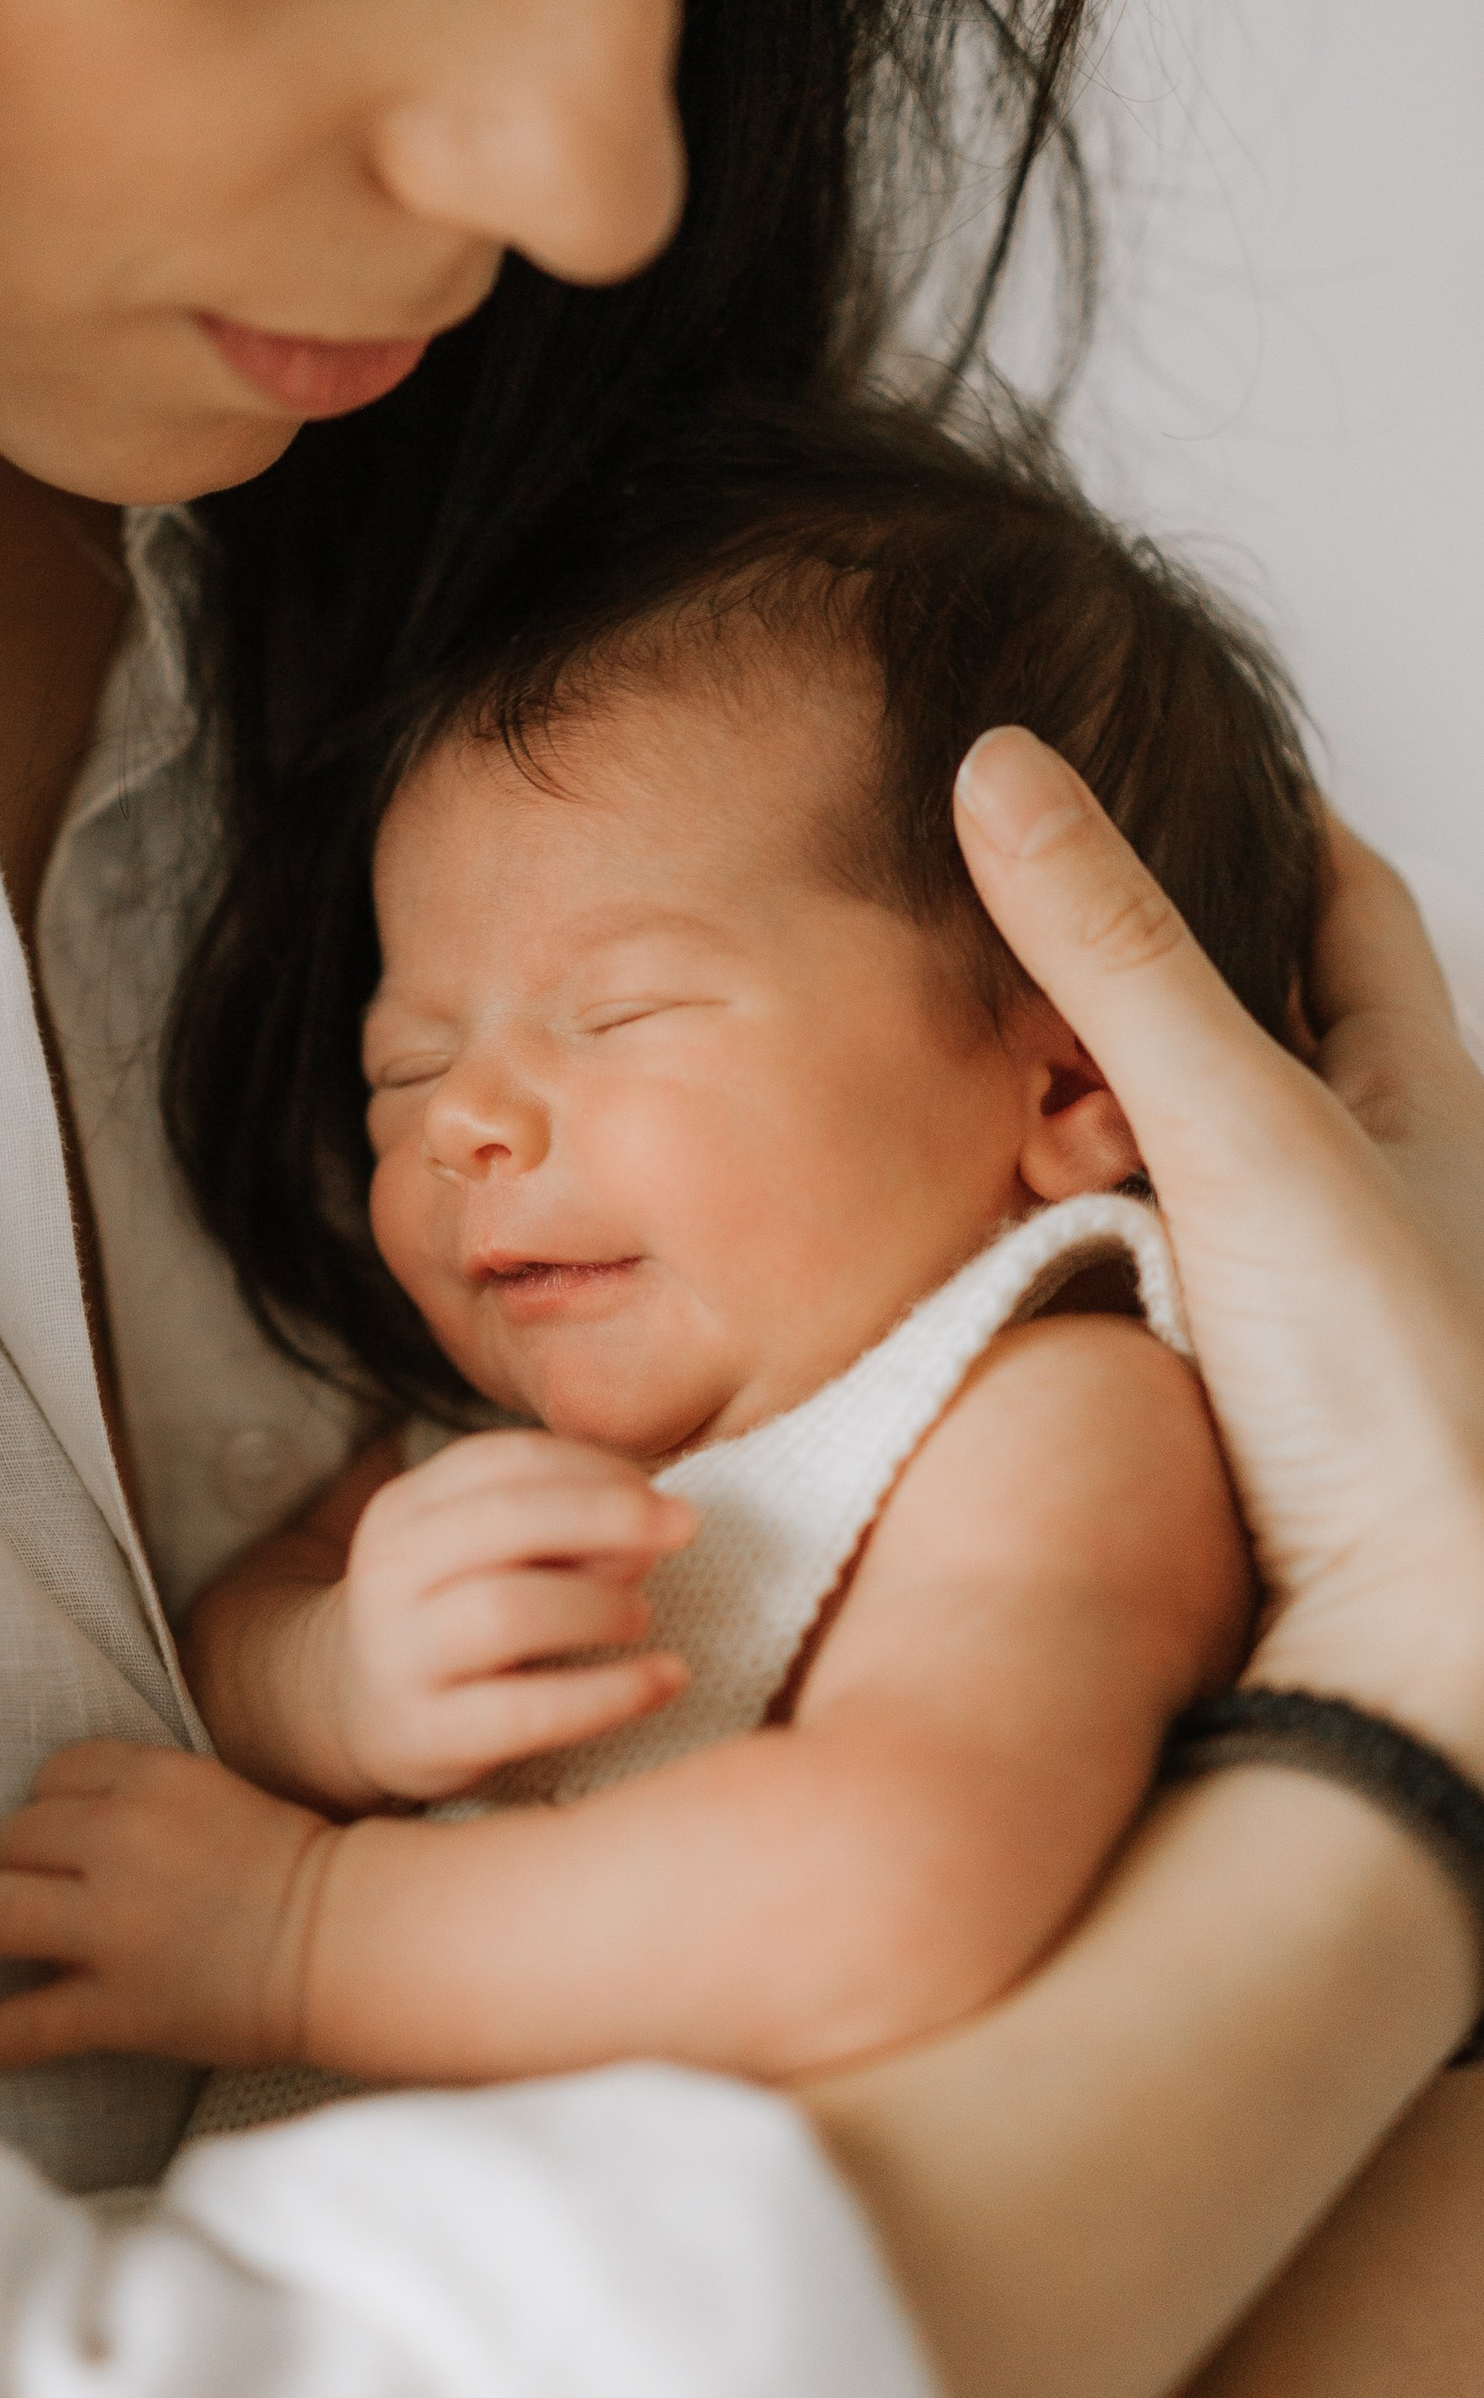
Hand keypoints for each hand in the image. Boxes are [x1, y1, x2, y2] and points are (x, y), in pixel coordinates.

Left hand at [0, 1743, 336, 2072]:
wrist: (349, 1941)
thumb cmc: (285, 1867)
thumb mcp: (210, 1792)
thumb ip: (132, 1794)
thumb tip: (34, 1812)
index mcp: (154, 1780)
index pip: (56, 1774)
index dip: (56, 1807)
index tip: (81, 1836)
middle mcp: (124, 1844)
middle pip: (17, 1830)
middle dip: (19, 1858)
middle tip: (60, 1892)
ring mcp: (115, 1929)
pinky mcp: (119, 2006)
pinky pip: (20, 2022)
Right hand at [310, 1428, 692, 1803]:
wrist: (360, 1711)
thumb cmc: (452, 1615)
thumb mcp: (485, 1554)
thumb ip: (560, 1529)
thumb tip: (655, 1527)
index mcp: (404, 1509)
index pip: (503, 1461)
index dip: (592, 1467)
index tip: (656, 1491)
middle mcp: (388, 1572)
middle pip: (504, 1520)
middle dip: (607, 1516)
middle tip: (682, 1528)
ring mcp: (399, 1654)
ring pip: (508, 1610)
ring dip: (599, 1604)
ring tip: (642, 1616)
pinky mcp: (427, 1733)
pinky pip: (530, 1711)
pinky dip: (612, 1692)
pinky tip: (665, 1678)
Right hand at [954, 736, 1483, 1760]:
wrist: (1406, 1650)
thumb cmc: (1393, 1391)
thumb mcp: (1244, 1126)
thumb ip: (1115, 951)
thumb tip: (1001, 762)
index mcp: (1417, 1101)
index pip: (1345, 904)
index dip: (1266, 814)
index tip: (1173, 747)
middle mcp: (1366, 1188)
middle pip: (1254, 1022)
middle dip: (1145, 959)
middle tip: (1022, 898)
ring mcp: (1290, 1296)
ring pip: (1176, 1149)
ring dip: (1087, 1103)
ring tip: (981, 1053)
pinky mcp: (1213, 1392)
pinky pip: (1121, 1264)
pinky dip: (1056, 1222)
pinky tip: (988, 1218)